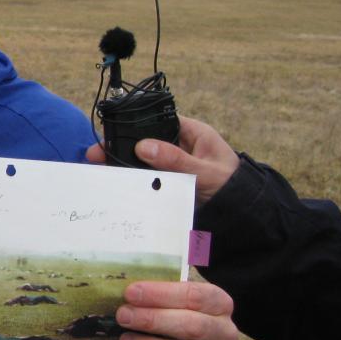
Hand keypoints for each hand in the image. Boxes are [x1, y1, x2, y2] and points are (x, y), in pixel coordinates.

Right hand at [86, 115, 239, 205]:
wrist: (245, 219)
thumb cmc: (232, 188)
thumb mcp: (205, 172)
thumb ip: (176, 160)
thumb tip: (143, 146)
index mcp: (191, 133)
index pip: (157, 120)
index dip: (134, 123)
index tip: (111, 131)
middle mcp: (179, 147)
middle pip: (144, 142)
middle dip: (120, 147)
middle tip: (95, 154)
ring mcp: (172, 166)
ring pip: (142, 162)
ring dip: (122, 166)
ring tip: (98, 170)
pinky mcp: (168, 185)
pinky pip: (147, 181)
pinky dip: (132, 183)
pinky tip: (114, 186)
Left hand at [115, 280, 238, 339]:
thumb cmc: (177, 314)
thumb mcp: (173, 298)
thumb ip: (156, 293)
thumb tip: (127, 293)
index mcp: (220, 304)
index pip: (195, 296)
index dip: (160, 294)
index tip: (130, 293)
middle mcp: (225, 333)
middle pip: (194, 326)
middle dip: (154, 321)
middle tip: (123, 316)